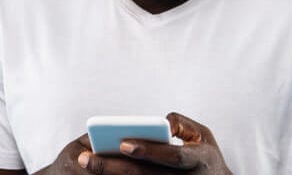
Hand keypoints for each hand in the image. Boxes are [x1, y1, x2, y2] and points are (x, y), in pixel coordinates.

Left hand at [58, 112, 231, 174]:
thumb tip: (162, 122)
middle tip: (85, 157)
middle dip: (113, 167)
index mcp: (200, 161)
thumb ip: (183, 124)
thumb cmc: (206, 156)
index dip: (149, 151)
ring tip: (86, 164)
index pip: (173, 158)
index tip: (123, 143)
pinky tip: (99, 173)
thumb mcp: (203, 134)